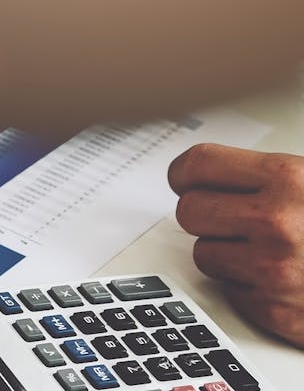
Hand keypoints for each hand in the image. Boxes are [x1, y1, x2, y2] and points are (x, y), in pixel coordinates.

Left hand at [170, 143, 303, 345]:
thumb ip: (266, 176)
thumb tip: (202, 174)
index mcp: (289, 178)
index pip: (197, 165)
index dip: (186, 174)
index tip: (187, 180)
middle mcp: (276, 221)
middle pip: (189, 211)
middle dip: (208, 216)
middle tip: (233, 219)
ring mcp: (273, 269)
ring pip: (204, 254)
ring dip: (226, 253)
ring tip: (267, 250)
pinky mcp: (273, 310)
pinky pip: (229, 290)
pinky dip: (248, 287)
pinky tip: (281, 278)